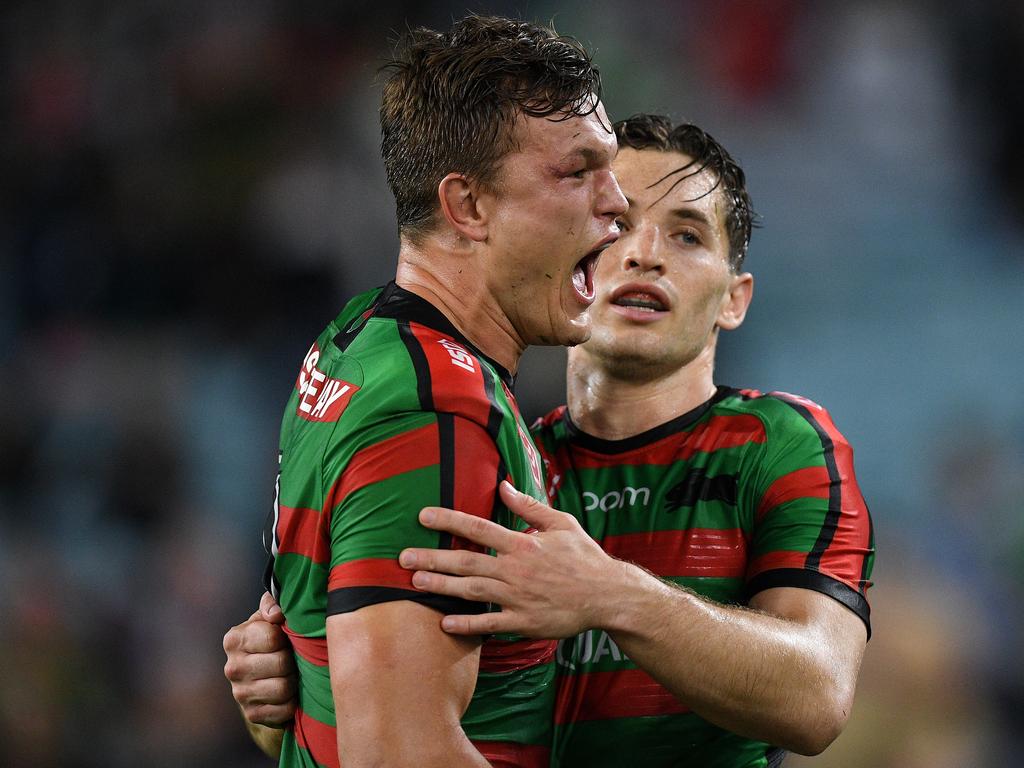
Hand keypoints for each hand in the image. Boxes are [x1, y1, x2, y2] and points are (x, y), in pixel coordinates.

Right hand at [223, 591, 297, 726]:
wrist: (263, 676)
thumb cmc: (270, 638)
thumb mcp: (269, 616)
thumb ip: (272, 604)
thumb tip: (276, 614)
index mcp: (234, 639)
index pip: (273, 637)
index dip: (288, 636)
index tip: (287, 637)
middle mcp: (232, 667)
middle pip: (281, 663)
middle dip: (293, 659)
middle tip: (294, 657)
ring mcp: (240, 693)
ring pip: (284, 687)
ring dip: (295, 681)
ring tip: (293, 673)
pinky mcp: (252, 714)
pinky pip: (284, 709)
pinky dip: (292, 701)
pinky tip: (289, 693)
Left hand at [399, 481, 622, 637]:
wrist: (607, 595)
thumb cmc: (584, 557)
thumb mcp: (561, 523)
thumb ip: (529, 506)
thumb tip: (503, 485)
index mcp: (522, 544)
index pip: (478, 528)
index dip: (449, 521)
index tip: (423, 516)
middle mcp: (515, 570)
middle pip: (466, 562)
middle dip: (432, 559)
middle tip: (403, 558)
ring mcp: (518, 597)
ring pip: (472, 592)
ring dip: (441, 588)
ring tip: (415, 584)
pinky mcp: (524, 621)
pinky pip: (490, 623)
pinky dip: (467, 623)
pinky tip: (444, 622)